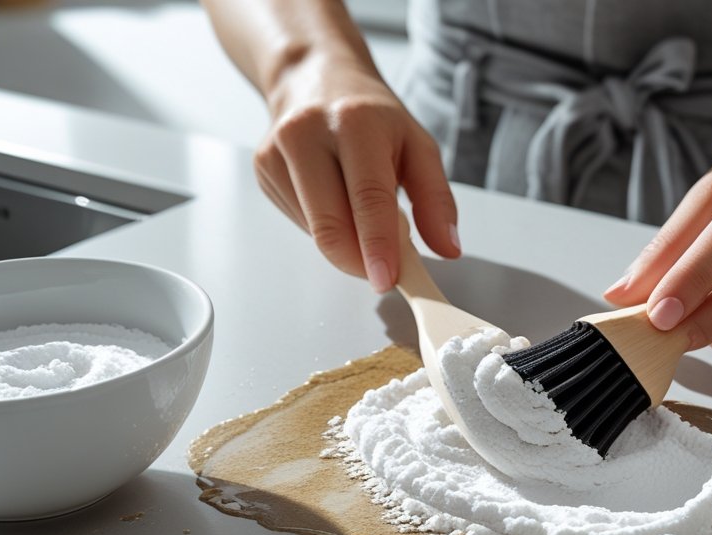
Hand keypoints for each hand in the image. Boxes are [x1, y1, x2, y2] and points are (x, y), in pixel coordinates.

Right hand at [254, 51, 459, 290]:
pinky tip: (333, 199)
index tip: (388, 280)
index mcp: (354, 121)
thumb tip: (447, 248)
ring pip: (314, 230)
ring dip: (345, 242)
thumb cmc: (371, 116)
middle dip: (359, 261)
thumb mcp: (418, 146)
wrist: (316, 77)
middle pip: (330, 224)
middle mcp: (308, 132)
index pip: (367, 196)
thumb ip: (436, 200)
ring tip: (360, 211)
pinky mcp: (264, 168)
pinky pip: (300, 222)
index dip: (377, 245)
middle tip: (383, 271)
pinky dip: (324, 226)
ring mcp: (277, 151)